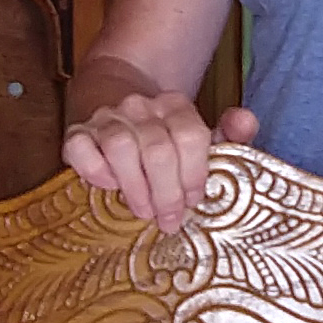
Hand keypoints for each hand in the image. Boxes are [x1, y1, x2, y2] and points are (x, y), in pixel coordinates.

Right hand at [62, 93, 259, 233]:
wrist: (112, 101)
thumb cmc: (164, 135)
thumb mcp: (199, 134)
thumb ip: (230, 133)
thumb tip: (246, 122)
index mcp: (176, 105)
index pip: (191, 136)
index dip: (195, 174)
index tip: (194, 201)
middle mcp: (141, 106)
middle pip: (158, 149)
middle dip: (167, 192)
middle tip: (169, 221)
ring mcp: (107, 118)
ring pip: (120, 147)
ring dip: (135, 187)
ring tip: (144, 212)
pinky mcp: (76, 132)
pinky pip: (80, 149)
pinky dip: (94, 171)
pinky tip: (108, 187)